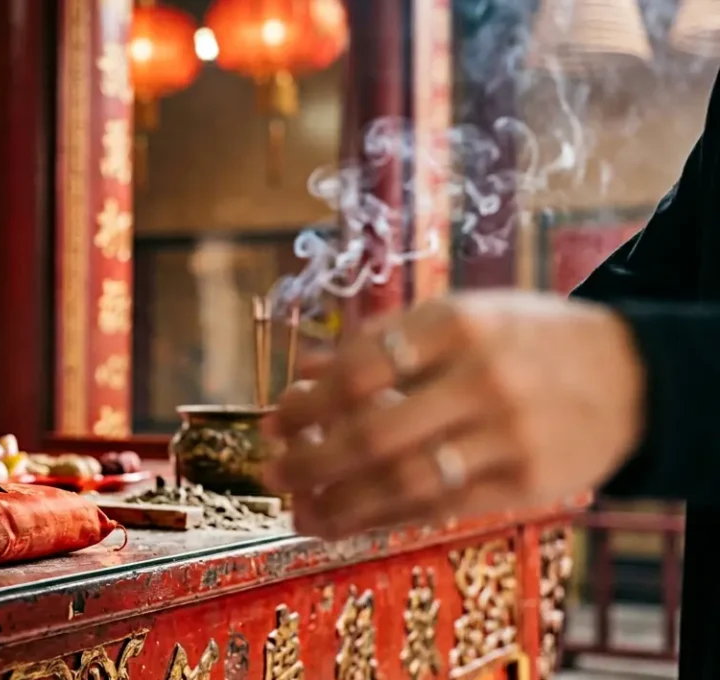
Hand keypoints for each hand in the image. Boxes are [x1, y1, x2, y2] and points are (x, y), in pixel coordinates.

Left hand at [269, 291, 644, 539]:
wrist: (635, 374)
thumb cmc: (527, 341)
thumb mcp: (463, 317)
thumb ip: (385, 342)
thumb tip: (304, 372)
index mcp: (459, 324)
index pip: (361, 370)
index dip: (308, 403)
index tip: (275, 420)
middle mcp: (483, 378)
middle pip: (373, 432)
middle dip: (310, 458)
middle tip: (272, 471)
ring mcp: (508, 435)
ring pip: (404, 481)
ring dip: (338, 502)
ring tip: (298, 510)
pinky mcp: (527, 483)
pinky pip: (440, 508)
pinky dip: (384, 518)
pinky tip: (347, 522)